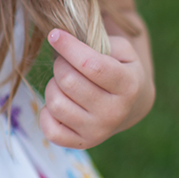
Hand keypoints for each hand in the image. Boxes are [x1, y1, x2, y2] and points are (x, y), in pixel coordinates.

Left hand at [40, 28, 146, 148]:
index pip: (90, 65)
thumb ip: (97, 41)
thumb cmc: (120, 69)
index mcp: (128, 86)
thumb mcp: (121, 49)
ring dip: (53, 86)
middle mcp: (114, 113)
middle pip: (68, 81)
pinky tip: (60, 101)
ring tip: (64, 82)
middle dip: (61, 64)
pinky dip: (47, 113)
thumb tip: (61, 38)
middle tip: (66, 62)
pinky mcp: (82, 143)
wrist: (131, 106)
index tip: (54, 34)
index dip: (68, 47)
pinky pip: (50, 129)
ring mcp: (98, 131)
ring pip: (55, 103)